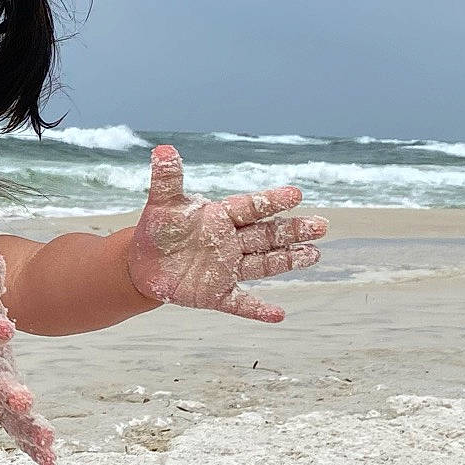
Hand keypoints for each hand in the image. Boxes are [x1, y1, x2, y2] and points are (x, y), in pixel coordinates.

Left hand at [125, 145, 325, 322]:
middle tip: (321, 226)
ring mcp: (227, 269)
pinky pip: (241, 303)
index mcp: (221, 217)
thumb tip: (163, 149)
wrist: (143, 264)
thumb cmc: (158, 230)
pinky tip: (278, 315)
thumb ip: (167, 177)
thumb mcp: (162, 203)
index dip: (272, 201)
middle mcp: (231, 242)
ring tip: (314, 254)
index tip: (296, 194)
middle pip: (267, 235)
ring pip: (263, 264)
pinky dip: (258, 310)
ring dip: (288, 261)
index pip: (251, 207)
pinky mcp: (217, 294)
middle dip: (293, 231)